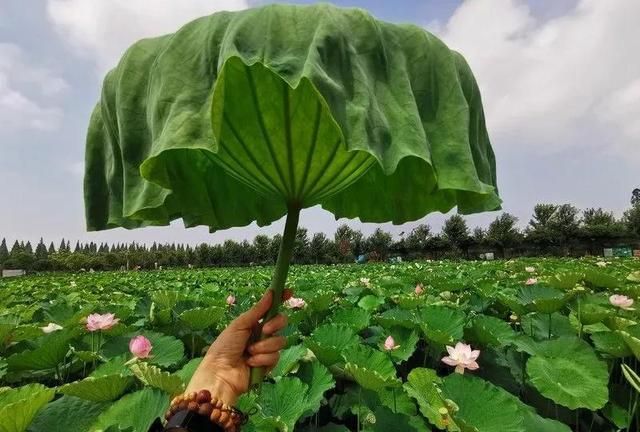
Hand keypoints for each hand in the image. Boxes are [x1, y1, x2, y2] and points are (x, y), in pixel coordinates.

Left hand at [184, 290, 286, 404]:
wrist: (220, 373)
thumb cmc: (225, 346)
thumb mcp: (239, 325)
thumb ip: (257, 310)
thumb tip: (271, 292)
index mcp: (254, 323)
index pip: (271, 309)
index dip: (281, 300)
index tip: (289, 292)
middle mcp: (262, 334)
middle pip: (282, 323)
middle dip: (275, 325)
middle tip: (264, 330)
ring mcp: (266, 349)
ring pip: (280, 341)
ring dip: (264, 346)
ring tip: (249, 352)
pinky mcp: (269, 365)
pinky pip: (275, 357)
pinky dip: (262, 359)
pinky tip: (250, 362)